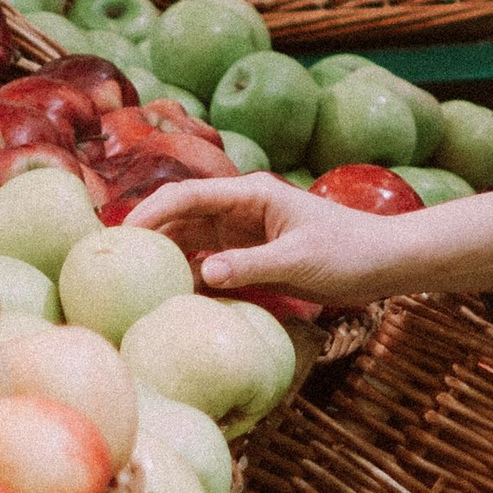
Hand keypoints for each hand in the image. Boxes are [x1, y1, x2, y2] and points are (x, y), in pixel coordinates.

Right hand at [125, 175, 420, 305]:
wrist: (386, 262)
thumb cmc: (349, 253)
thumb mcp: (299, 261)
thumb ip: (251, 266)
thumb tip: (203, 274)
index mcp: (250, 195)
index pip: (187, 196)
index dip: (150, 213)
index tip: (120, 237)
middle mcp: (240, 210)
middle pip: (180, 218)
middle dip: (146, 236)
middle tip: (106, 264)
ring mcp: (243, 234)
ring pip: (190, 243)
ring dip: (164, 260)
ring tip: (127, 284)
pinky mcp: (251, 257)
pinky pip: (209, 265)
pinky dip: (188, 278)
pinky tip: (167, 297)